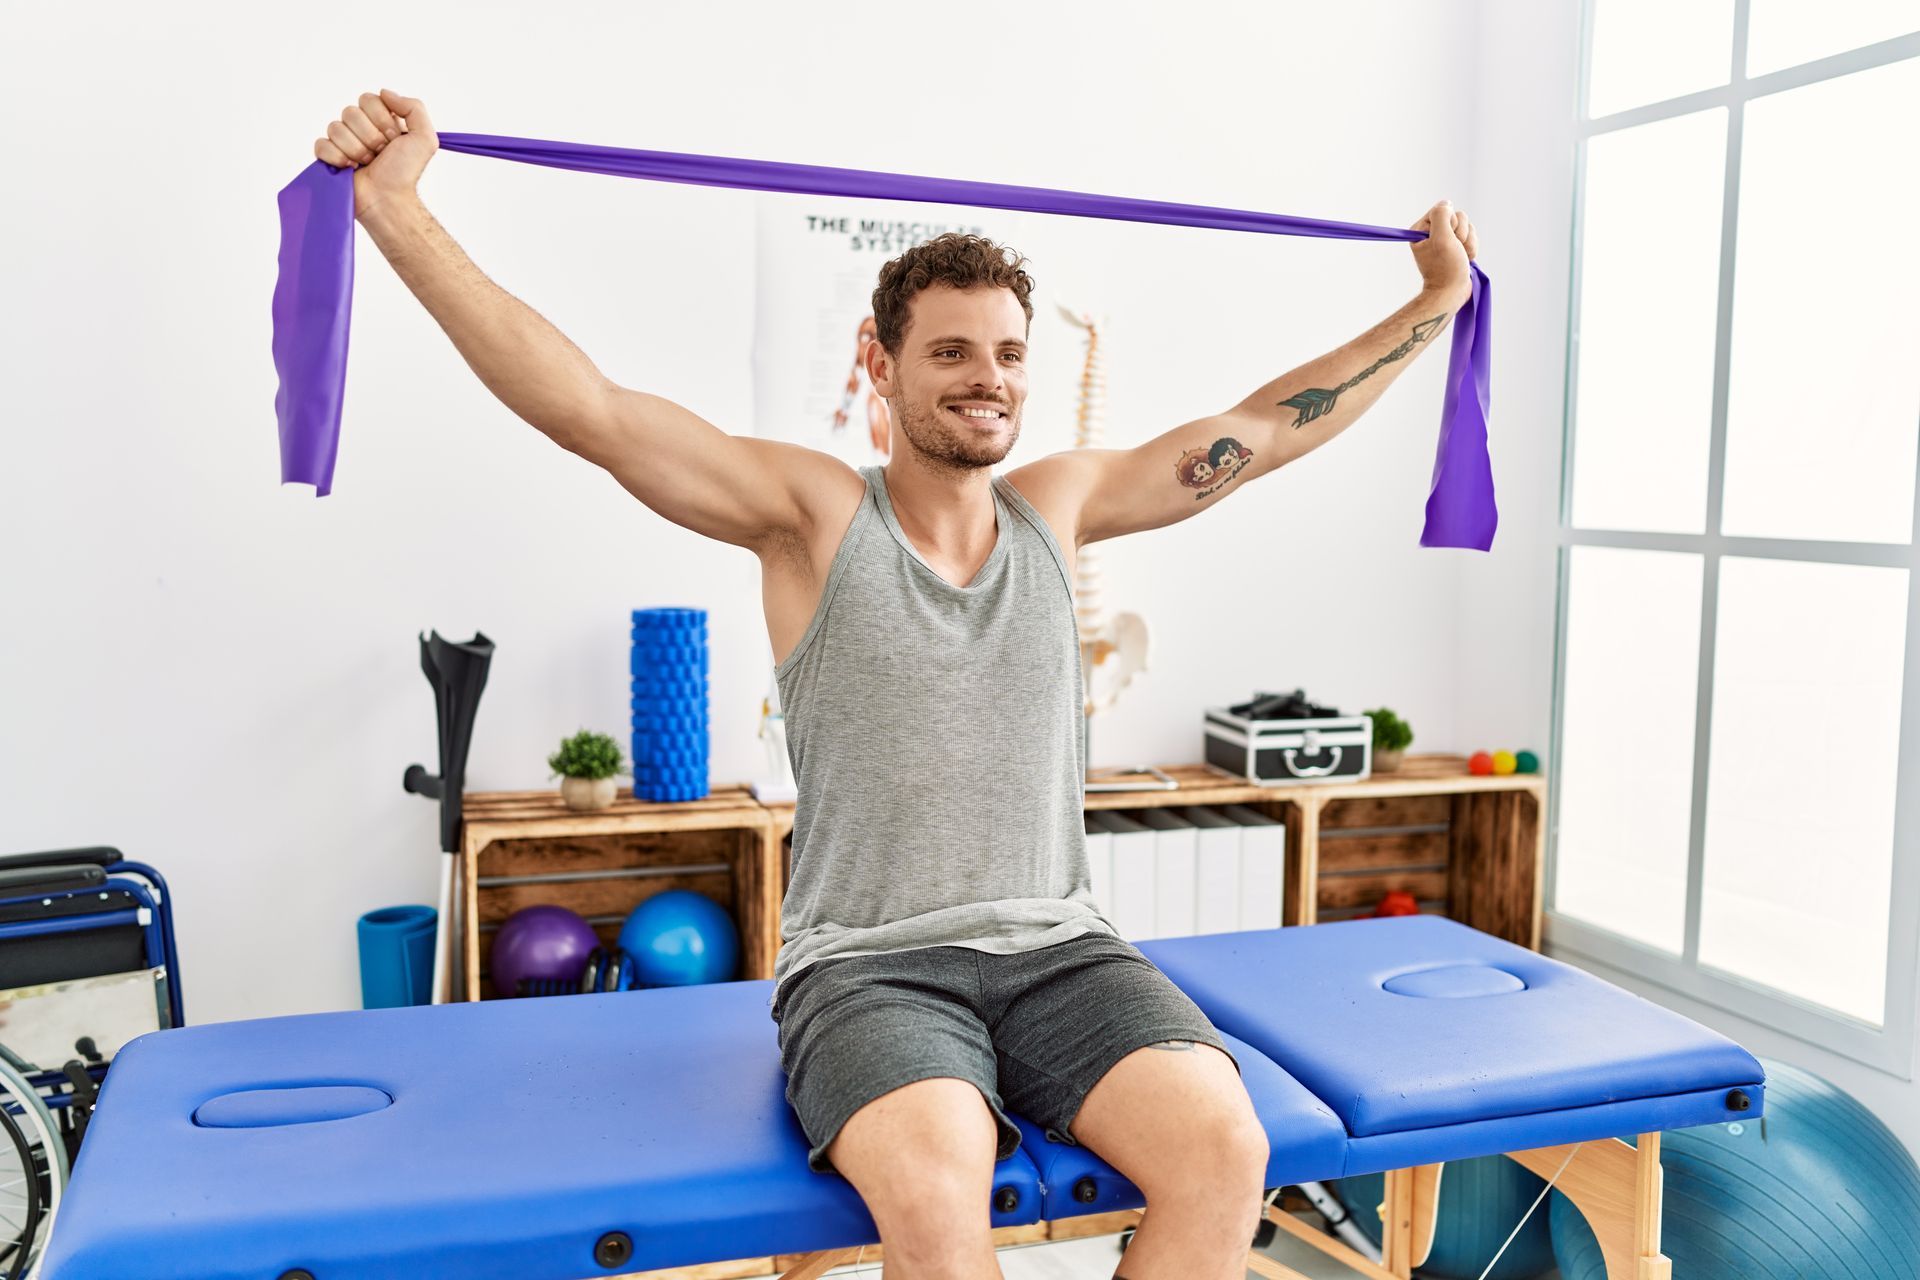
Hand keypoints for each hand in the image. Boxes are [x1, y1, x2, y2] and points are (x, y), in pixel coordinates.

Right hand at [313, 89, 437, 222]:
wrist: (389, 198)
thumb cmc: (406, 172)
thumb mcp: (425, 137)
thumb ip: (414, 107)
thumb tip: (385, 92)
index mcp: (379, 119)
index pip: (368, 99)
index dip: (381, 119)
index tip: (394, 139)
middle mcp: (359, 127)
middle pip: (350, 112)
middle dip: (370, 137)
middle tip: (381, 153)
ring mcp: (342, 141)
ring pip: (336, 128)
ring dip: (356, 150)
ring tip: (367, 163)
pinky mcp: (328, 156)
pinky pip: (322, 144)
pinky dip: (337, 158)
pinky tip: (350, 168)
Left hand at [1409, 200, 1476, 308]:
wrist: (1452, 292)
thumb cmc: (1445, 268)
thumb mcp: (1441, 239)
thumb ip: (1441, 216)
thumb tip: (1446, 203)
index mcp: (1421, 230)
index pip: (1443, 210)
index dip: (1451, 224)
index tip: (1447, 240)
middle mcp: (1432, 232)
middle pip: (1458, 217)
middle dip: (1461, 234)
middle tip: (1455, 250)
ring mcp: (1446, 239)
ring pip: (1467, 226)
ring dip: (1468, 242)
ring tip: (1461, 256)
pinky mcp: (1457, 246)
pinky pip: (1472, 236)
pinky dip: (1472, 248)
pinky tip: (1465, 258)